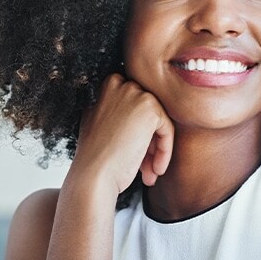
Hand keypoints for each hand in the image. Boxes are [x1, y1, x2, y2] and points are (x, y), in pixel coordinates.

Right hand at [72, 74, 174, 194]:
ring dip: (156, 150)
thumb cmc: (95, 159)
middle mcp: (119, 84)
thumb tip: (138, 118)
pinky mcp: (150, 108)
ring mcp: (135, 94)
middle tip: (145, 167)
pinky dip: (165, 151)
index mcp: (105, 87)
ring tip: (149, 173)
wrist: (93, 175)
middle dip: (148, 142)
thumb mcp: (99, 125)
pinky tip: (155, 170)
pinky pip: (167, 130)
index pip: (134, 107)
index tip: (134, 154)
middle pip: (147, 113)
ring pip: (158, 122)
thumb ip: (116, 113)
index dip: (136, 133)